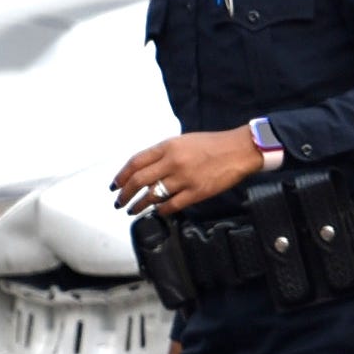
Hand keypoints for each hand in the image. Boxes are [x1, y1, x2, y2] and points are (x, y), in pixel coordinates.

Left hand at [112, 130, 266, 212]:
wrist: (239, 150)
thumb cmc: (212, 144)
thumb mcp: (183, 141)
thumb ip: (163, 154)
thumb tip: (146, 170)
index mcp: (168, 146)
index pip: (136, 162)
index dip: (121, 176)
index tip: (114, 185)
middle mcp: (173, 162)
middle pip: (139, 181)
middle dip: (124, 194)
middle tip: (118, 202)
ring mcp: (184, 178)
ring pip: (152, 195)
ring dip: (139, 205)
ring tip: (132, 210)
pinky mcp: (197, 192)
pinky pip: (172, 205)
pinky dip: (161, 210)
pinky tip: (157, 212)